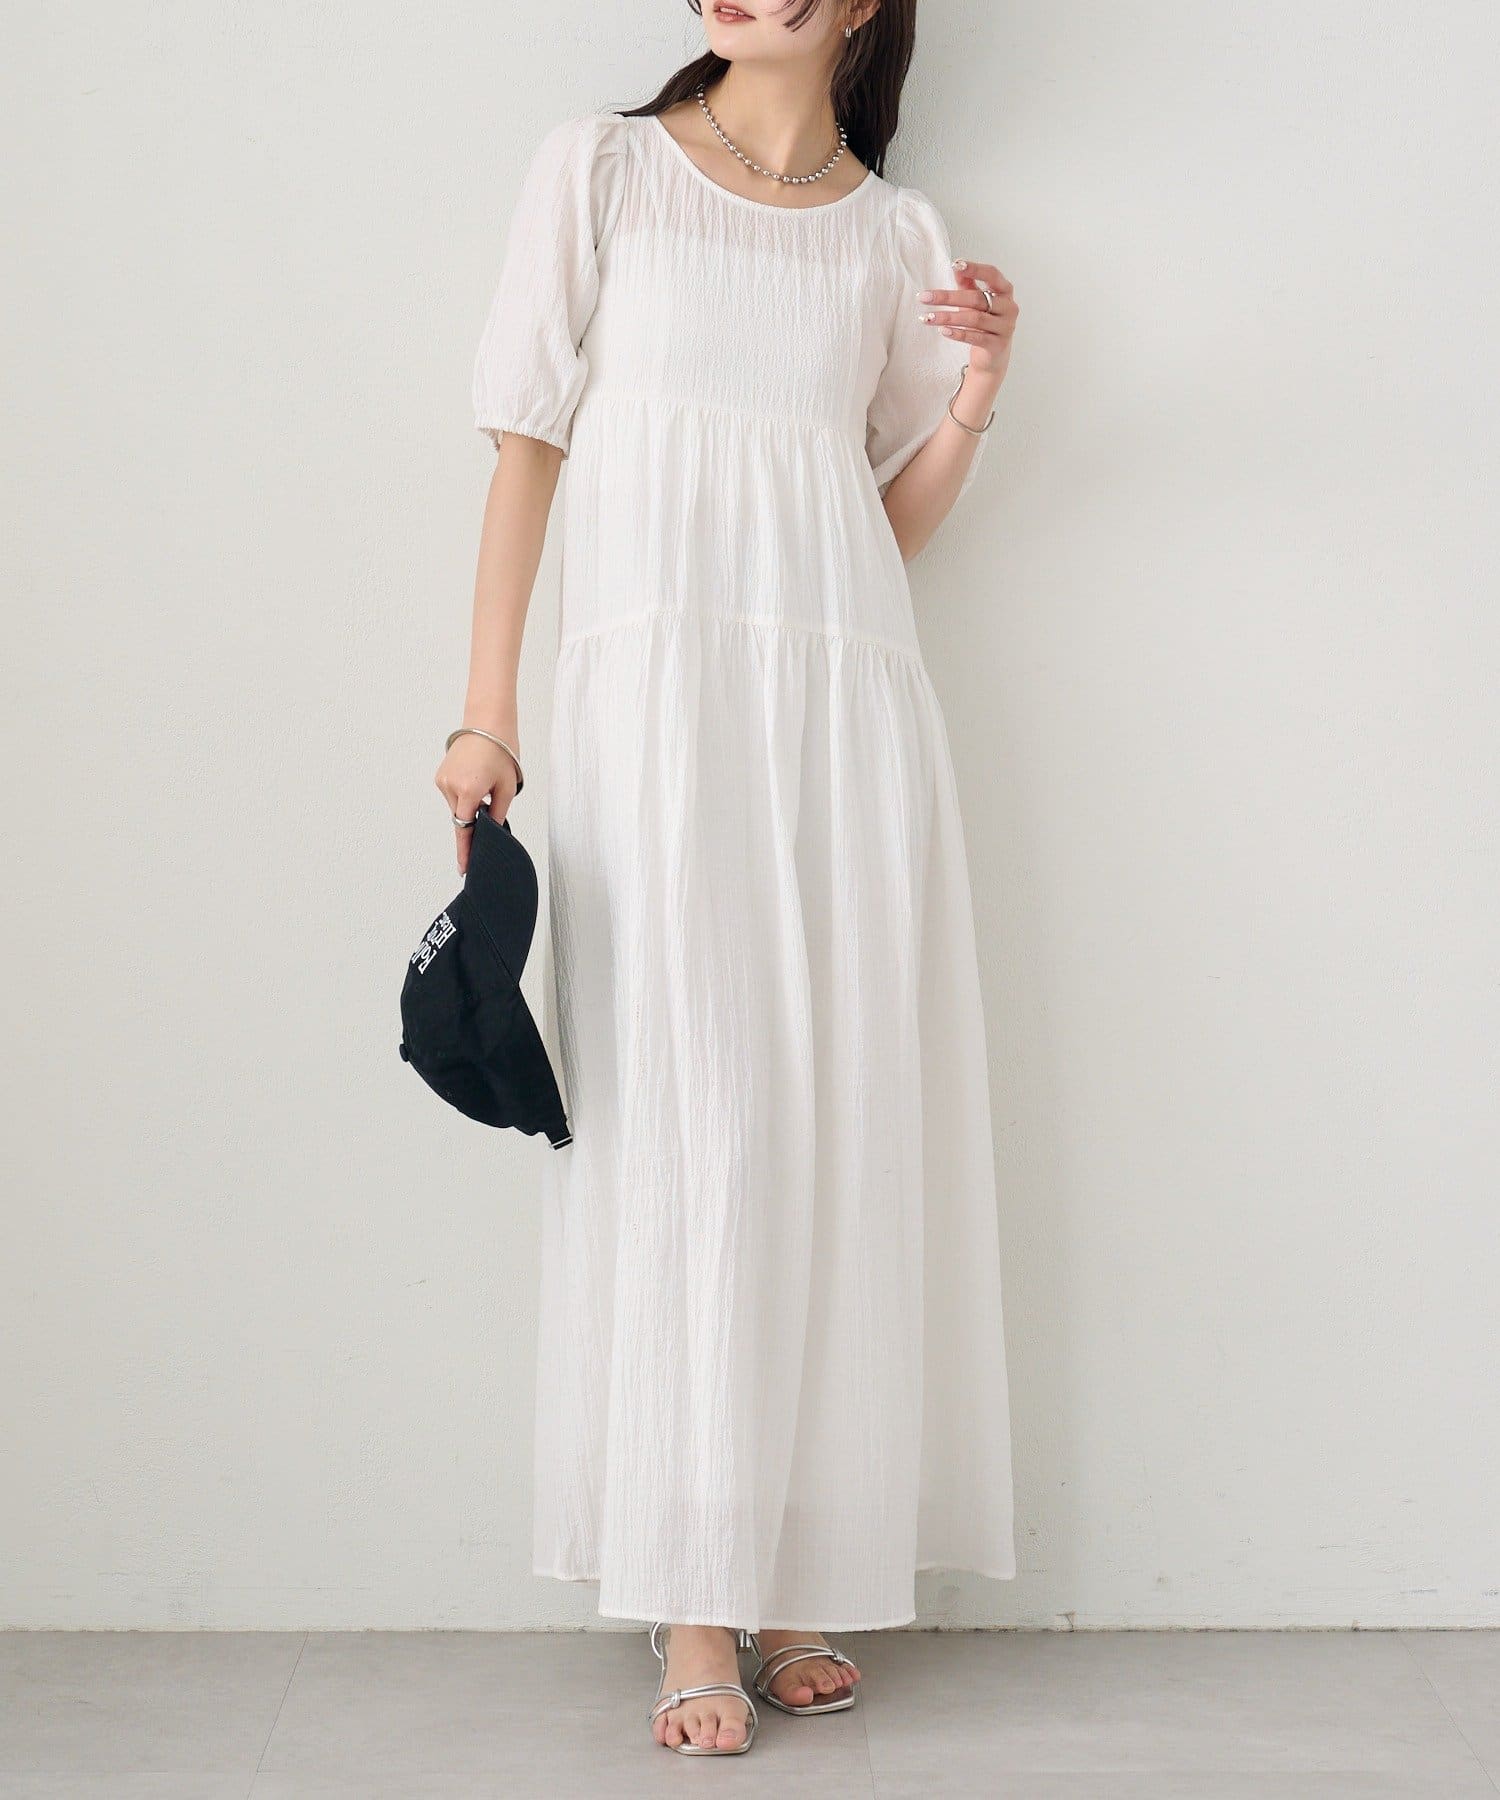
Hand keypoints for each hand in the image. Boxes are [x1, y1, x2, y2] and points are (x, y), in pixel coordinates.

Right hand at [435, 735, 518, 873]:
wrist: (487, 723)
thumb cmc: (501, 751)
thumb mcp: (508, 787)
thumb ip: (498, 814)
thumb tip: (491, 831)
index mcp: (469, 791)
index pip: (465, 829)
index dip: (465, 851)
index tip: (464, 867)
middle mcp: (450, 787)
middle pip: (462, 818)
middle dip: (475, 820)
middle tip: (492, 802)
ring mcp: (442, 780)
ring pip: (457, 807)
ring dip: (470, 806)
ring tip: (486, 784)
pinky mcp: (440, 775)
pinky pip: (453, 796)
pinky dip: (464, 795)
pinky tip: (476, 780)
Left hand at [919, 259, 1018, 388]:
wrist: (992, 358)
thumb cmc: (984, 324)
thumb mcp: (975, 301)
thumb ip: (968, 284)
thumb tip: (956, 266)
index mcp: (1004, 291)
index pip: (992, 274)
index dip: (974, 269)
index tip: (955, 265)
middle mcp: (1008, 307)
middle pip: (977, 298)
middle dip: (948, 297)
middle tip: (924, 297)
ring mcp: (1005, 327)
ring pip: (974, 319)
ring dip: (948, 317)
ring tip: (928, 317)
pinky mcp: (997, 345)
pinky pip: (975, 337)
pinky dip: (958, 334)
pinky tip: (943, 331)